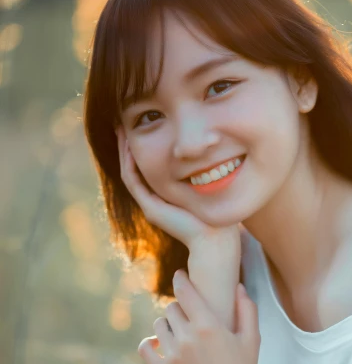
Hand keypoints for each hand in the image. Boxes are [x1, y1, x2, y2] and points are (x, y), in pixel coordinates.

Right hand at [116, 127, 240, 249]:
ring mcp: (150, 206)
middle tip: (123, 124)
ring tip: (121, 130)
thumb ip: (203, 172)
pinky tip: (130, 147)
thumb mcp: (208, 187)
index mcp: (165, 197)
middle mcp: (154, 202)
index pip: (146, 169)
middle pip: (133, 169)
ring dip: (124, 152)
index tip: (140, 128)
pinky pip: (133, 182)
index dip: (140, 148)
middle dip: (127, 147)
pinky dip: (130, 164)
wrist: (215, 239)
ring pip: (129, 174)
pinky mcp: (151, 209)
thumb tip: (212, 148)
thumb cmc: (218, 215)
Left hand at [138, 270, 260, 363]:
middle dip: (180, 309)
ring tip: (177, 333)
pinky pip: (145, 349)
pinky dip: (149, 344)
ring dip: (167, 325)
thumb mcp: (252, 339)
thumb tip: (239, 287)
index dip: (180, 280)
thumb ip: (247, 310)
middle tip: (189, 317)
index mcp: (208, 325)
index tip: (180, 276)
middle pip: (172, 309)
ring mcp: (173, 355)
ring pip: (159, 326)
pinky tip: (157, 344)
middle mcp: (187, 337)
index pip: (185, 292)